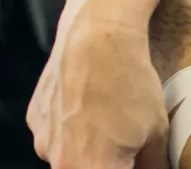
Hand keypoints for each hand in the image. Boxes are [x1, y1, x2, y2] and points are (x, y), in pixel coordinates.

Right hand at [29, 16, 167, 168]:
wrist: (97, 34)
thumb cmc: (130, 82)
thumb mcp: (156, 132)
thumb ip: (152, 166)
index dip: (127, 168)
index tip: (135, 159)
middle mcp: (60, 163)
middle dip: (107, 163)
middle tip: (124, 147)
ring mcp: (43, 141)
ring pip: (68, 160)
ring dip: (86, 152)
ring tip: (107, 122)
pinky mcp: (34, 120)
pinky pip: (54, 137)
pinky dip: (70, 132)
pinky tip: (88, 107)